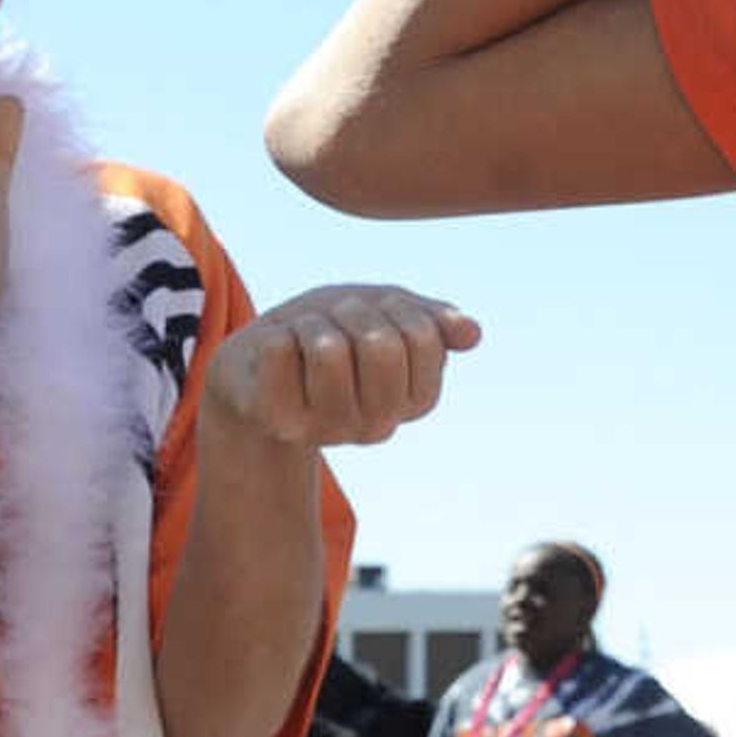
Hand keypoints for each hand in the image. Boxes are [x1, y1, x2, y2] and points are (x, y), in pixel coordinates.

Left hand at [204, 285, 482, 446]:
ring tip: (306, 334)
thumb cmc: (333, 331)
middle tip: (336, 317)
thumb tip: (472, 334)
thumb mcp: (387, 313)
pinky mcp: (279, 422)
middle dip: (352, 309)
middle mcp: (378, 425)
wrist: (262, 364)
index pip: (422, 335)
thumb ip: (433, 322)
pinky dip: (277, 331)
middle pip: (379, 343)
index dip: (394, 306)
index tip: (375, 313)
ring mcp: (328, 430)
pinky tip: (278, 352)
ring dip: (312, 320)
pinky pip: (280, 349)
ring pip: (327, 347)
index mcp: (417, 400)